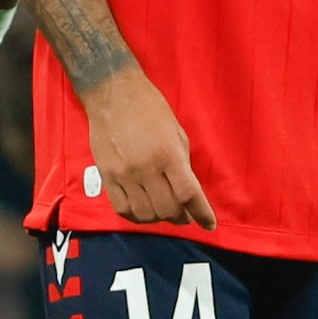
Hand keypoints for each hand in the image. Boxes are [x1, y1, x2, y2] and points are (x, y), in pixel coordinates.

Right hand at [76, 68, 215, 231]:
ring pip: (145, 214)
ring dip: (159, 218)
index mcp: (168, 154)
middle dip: (181, 217)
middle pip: (168, 209)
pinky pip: (123, 209)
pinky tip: (144, 210)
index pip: (189, 194)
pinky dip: (137, 216)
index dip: (202, 213)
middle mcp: (146, 167)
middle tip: (185, 215)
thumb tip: (187, 192)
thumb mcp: (177, 133)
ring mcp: (124, 174)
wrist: (113, 94)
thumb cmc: (150, 108)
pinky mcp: (107, 176)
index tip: (209, 224)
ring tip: (164, 211)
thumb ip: (182, 164)